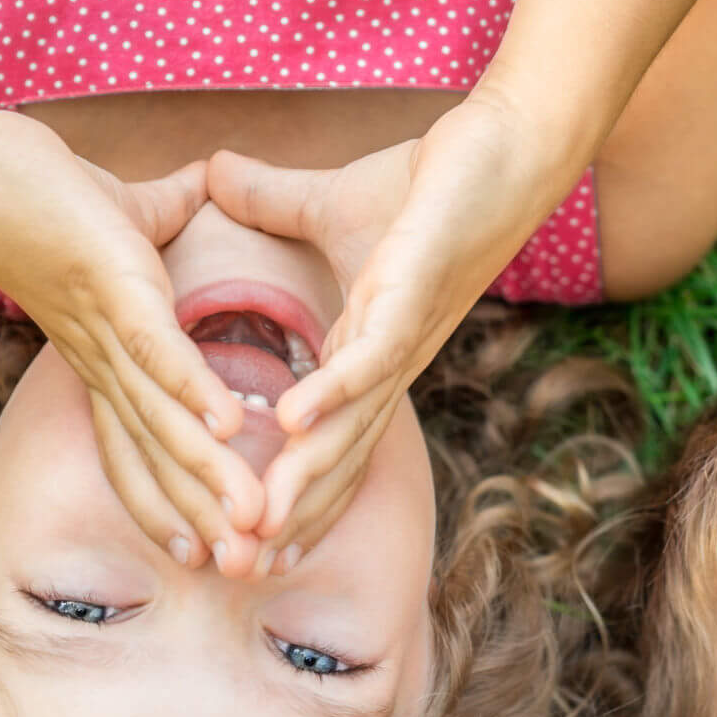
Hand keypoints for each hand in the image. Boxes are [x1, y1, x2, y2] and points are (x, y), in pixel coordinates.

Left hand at [0, 119, 265, 574]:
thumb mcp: (127, 215)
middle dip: (203, 516)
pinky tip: (231, 425)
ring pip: (164, 423)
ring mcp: (107, 338)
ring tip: (251, 513)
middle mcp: (104, 368)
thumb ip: (171, 209)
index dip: (173, 502)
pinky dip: (193, 392)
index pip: (141, 450)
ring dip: (208, 473)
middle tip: (246, 567)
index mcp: (107, 362)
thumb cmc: (40, 195)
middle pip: (156, 460)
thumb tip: (213, 180)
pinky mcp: (114, 297)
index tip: (211, 547)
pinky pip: (160, 356)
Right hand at [206, 89, 576, 564]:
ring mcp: (404, 335)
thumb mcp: (331, 204)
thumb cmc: (428, 185)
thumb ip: (272, 203)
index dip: (286, 494)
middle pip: (336, 457)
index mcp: (365, 355)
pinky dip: (335, 390)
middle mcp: (387, 363)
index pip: (323, 442)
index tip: (241, 542)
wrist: (503, 148)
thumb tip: (214, 173)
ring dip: (307, 475)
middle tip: (241, 569)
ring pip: (351, 425)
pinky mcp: (415, 296)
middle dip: (291, 515)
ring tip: (262, 520)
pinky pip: (372, 356)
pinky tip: (295, 421)